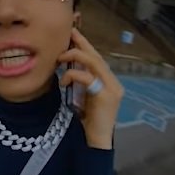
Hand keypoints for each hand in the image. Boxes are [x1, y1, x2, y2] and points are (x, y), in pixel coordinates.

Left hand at [59, 28, 123, 148]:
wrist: (97, 141)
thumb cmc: (88, 121)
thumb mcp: (84, 97)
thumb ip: (81, 82)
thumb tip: (67, 66)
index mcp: (109, 82)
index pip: (97, 58)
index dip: (85, 45)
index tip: (72, 35)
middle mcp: (113, 82)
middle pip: (97, 56)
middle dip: (81, 43)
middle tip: (68, 33)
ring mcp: (112, 88)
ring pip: (94, 62)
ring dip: (75, 56)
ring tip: (60, 58)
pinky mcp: (106, 96)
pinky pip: (88, 77)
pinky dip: (73, 75)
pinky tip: (63, 81)